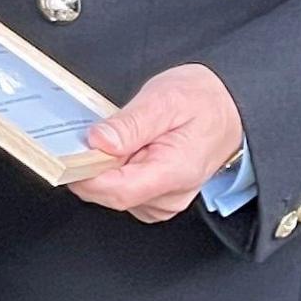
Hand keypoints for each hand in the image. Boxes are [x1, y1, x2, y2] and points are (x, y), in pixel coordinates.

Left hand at [70, 62, 244, 223]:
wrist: (231, 108)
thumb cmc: (204, 101)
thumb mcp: (165, 98)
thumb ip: (130, 124)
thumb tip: (98, 142)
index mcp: (174, 173)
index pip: (116, 190)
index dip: (85, 174)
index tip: (68, 152)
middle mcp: (170, 196)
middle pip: (109, 194)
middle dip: (92, 166)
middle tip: (97, 132)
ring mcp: (164, 202)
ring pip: (112, 194)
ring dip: (104, 168)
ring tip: (121, 137)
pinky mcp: (157, 199)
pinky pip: (122, 191)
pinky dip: (114, 172)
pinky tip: (125, 150)